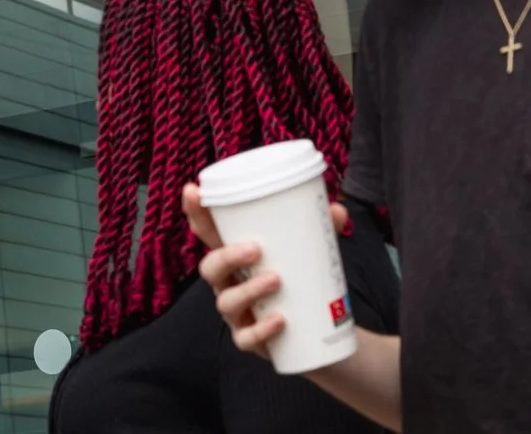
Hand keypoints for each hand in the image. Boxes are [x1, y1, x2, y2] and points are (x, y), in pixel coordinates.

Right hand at [182, 184, 350, 359]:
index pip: (208, 232)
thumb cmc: (299, 281)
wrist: (316, 335)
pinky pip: (245, 338)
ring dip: (248, 290)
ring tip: (276, 280)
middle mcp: (229, 283)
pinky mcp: (251, 339)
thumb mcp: (309, 253)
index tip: (193, 191)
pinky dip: (260, 330)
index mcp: (235, 256)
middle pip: (210, 267)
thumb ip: (321, 231)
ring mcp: (237, 313)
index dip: (196, 212)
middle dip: (226, 256)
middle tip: (255, 249)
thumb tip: (337, 211)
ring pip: (226, 302)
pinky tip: (278, 321)